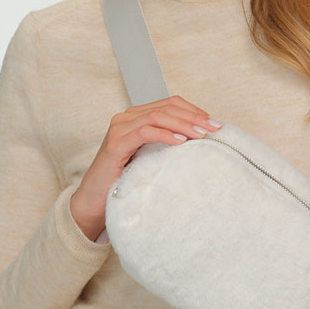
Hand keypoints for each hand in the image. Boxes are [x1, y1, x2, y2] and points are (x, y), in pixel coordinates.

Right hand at [69, 95, 220, 240]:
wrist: (94, 204)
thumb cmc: (124, 182)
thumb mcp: (151, 159)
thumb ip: (167, 146)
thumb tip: (201, 141)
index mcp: (136, 118)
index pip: (170, 104)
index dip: (194, 110)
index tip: (214, 123)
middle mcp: (126, 118)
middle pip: (166, 107)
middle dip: (194, 116)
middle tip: (215, 128)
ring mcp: (119, 129)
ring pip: (157, 116)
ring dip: (183, 124)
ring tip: (202, 134)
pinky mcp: (115, 144)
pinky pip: (144, 132)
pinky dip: (164, 134)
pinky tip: (181, 141)